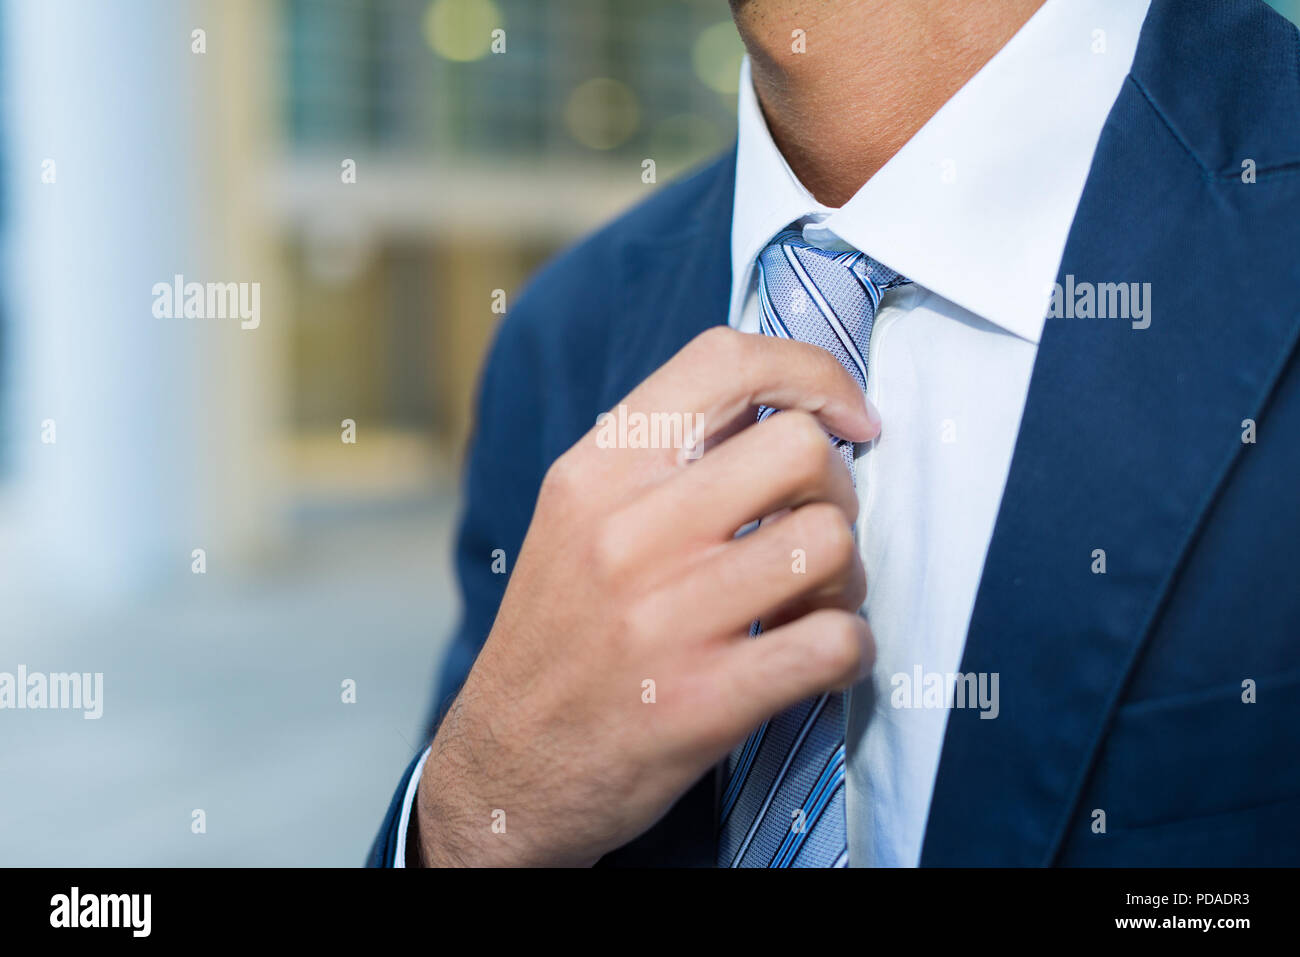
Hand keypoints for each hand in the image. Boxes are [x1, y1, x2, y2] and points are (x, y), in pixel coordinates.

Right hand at [415, 327, 877, 866]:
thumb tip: (784, 406)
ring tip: (815, 601)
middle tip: (814, 528)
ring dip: (847, 575)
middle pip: (800, 448)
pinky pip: (836, 642)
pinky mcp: (704, 702)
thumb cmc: (560, 634)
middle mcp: (626, 533)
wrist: (504, 769)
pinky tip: (819, 657)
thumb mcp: (575, 518)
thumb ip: (661, 456)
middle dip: (837, 487)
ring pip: (830, 542)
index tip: (847, 417)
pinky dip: (852, 649)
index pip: (725, 359)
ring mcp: (666, 619)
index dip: (813, 372)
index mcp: (596, 472)